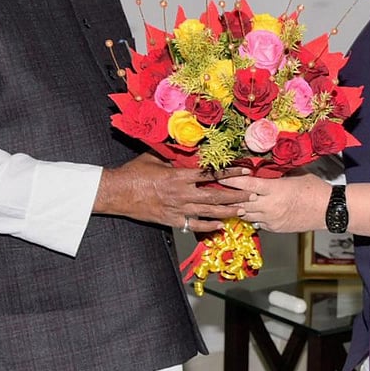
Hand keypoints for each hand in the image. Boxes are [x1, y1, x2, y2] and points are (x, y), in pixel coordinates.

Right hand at [94, 153, 251, 232]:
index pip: (210, 174)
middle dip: (235, 196)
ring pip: (208, 212)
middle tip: (252, 195)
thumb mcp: (154, 158)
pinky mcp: (172, 220)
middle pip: (215, 196)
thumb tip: (184, 144)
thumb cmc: (134, 173)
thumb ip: (172, 155)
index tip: (245, 171)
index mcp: (178, 176)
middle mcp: (181, 194)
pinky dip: (209, 226)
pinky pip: (194, 225)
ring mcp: (177, 209)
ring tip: (242, 211)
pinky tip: (221, 226)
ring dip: (227, 211)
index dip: (229, 173)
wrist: (117, 193)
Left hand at [219, 171, 330, 232]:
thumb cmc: (315, 190)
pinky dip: (251, 215)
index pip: (246, 184)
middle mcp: (270, 206)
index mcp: (274, 189)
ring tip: (228, 201)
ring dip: (237, 207)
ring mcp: (271, 219)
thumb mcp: (295, 176)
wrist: (328, 210)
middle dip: (228, 196)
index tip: (220, 177)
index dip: (231, 181)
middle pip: (241, 202)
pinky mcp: (275, 228)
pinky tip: (248, 210)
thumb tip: (263, 170)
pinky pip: (257, 222)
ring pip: (246, 214)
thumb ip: (276, 175)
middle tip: (218, 190)